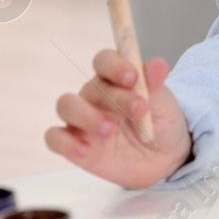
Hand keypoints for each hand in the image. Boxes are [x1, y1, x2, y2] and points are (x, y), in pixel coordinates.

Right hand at [46, 49, 191, 188]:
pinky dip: (66, 143)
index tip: (132, 77)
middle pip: (91, 87)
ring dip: (87, 116)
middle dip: (114, 98)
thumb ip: (155, 85)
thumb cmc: (161, 122)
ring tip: (110, 130)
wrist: (163, 158)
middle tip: (138, 109)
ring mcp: (81, 119)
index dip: (115, 65)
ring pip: (66, 106)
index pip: (105, 60)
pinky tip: (85, 150)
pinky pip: (55, 138)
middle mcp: (94, 95)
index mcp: (115, 78)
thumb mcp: (163, 104)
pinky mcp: (74, 144)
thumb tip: (158, 64)